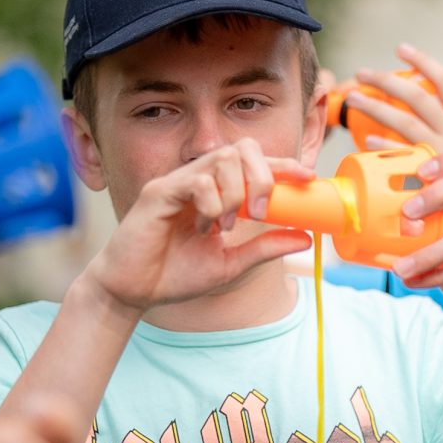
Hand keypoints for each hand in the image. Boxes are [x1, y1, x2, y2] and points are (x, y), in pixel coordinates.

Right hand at [80, 141, 313, 313]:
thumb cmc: (175, 275)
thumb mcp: (231, 263)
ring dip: (235, 192)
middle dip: (262, 175)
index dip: (283, 164)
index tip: (308, 177)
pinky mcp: (158, 193)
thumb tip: (306, 237)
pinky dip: (211, 203)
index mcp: (216, 191)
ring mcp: (177, 182)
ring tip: (226, 225)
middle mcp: (198, 179)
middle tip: (262, 212)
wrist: (134, 293)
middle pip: (242, 148)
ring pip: (221, 159)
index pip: (254, 162)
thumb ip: (265, 247)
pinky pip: (196, 181)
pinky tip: (203, 227)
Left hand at [343, 44, 442, 167]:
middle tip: (362, 73)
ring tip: (355, 99)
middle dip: (388, 81)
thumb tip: (420, 134)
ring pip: (407, 121)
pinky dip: (387, 145)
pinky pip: (406, 154)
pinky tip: (367, 141)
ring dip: (378, 108)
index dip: (423, 62)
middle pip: (418, 95)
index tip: (401, 49)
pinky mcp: (438, 174)